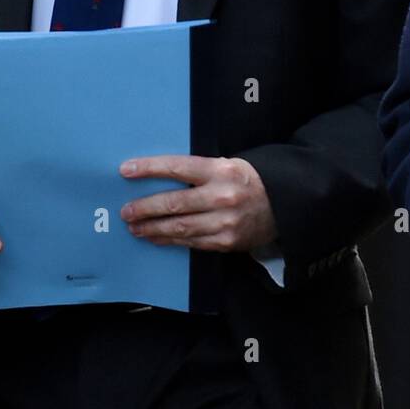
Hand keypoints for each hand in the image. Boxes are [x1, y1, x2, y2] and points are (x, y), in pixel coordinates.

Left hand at [118, 155, 276, 252]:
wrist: (284, 203)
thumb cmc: (248, 180)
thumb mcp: (227, 165)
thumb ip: (198, 172)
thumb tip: (158, 178)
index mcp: (221, 170)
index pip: (178, 167)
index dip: (149, 168)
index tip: (125, 170)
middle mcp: (222, 196)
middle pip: (174, 203)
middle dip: (145, 208)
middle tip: (126, 211)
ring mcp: (224, 222)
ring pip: (179, 227)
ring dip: (152, 228)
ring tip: (134, 227)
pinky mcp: (226, 242)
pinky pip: (191, 242)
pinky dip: (169, 240)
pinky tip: (156, 237)